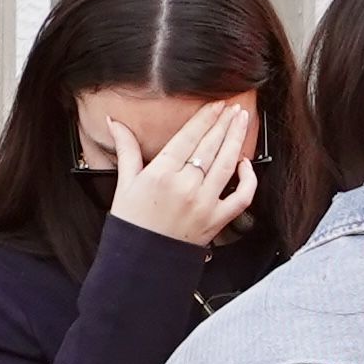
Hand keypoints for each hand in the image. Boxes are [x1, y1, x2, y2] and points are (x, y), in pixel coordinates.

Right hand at [107, 102, 257, 246]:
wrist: (143, 259)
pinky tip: (245, 164)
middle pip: (211, 146)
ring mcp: (205, 203)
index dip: (205, 118)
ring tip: (242, 122)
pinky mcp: (218, 220)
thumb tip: (115, 121)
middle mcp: (186, 186)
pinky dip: (248, 180)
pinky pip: (242, 197)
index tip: (217, 104)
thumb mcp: (125, 182)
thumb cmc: (132, 221)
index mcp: (161, 174)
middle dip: (225, 123)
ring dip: (237, 140)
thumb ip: (126, 149)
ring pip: (227, 165)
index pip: (189, 137)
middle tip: (234, 107)